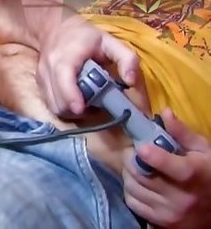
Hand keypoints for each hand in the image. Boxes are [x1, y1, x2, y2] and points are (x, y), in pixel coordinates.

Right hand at [0, 0, 141, 117]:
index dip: (71, 97)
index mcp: (66, 57)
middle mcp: (49, 68)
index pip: (63, 80)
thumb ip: (125, 58)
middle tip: (94, 106)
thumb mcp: (109, 41)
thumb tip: (131, 82)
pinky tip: (75, 99)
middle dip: (77, 110)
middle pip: (58, 101)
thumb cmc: (84, 35)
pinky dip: (64, 106)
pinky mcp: (39, 83)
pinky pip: (50, 103)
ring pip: (53, 106)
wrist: (54, 26)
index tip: (82, 109)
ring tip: (86, 102)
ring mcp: (42, 76)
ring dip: (71, 111)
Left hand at [123, 108, 210, 227]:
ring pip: (133, 187)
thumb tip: (165, 112)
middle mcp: (182, 197)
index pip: (174, 169)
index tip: (141, 147)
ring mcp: (170, 212)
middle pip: (143, 175)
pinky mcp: (161, 222)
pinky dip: (130, 189)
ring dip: (128, 172)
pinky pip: (132, 202)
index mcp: (194, 175)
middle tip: (133, 150)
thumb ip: (182, 132)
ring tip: (135, 165)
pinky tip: (138, 182)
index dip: (154, 157)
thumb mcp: (203, 150)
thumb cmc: (207, 172)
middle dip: (131, 158)